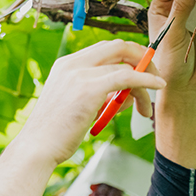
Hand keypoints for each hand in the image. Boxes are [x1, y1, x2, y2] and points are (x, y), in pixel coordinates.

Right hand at [15, 40, 165, 166]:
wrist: (37, 148)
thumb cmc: (55, 134)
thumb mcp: (76, 105)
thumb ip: (98, 94)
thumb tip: (127, 94)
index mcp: (66, 65)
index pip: (104, 49)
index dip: (127, 56)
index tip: (141, 70)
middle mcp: (72, 64)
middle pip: (117, 47)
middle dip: (141, 58)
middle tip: (155, 76)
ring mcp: (80, 74)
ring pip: (125, 68)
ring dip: (144, 86)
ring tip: (146, 109)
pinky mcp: (90, 89)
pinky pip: (127, 77)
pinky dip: (146, 80)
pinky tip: (158, 86)